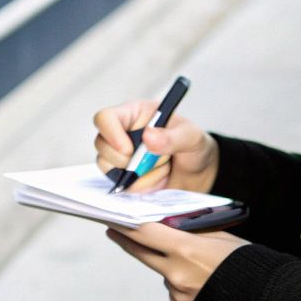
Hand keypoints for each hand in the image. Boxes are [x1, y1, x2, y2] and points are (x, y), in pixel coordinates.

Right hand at [92, 100, 218, 193]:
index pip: (106, 118)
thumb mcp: (192, 137)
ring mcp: (120, 156)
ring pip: (107, 166)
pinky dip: (141, 186)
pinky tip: (157, 179)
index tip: (129, 149)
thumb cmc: (194, 146)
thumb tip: (149, 136)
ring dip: (138, 173)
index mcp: (134, 115)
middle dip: (126, 159)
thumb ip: (173, 137)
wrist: (199, 174)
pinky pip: (120, 184)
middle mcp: (122, 134)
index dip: (111, 133)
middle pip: (101, 144)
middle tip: (150, 161)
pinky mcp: (123, 176)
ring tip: (161, 168)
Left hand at [106, 222, 246, 300]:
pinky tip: (201, 280)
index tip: (112, 219)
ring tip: (197, 263)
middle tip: (115, 231)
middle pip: (141, 253)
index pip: (144, 233)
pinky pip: (173, 288)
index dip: (125, 226)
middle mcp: (176, 273)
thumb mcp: (218, 236)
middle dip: (127, 241)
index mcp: (185, 250)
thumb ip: (190, 230)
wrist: (264, 300)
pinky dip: (179, 280)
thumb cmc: (245, 262)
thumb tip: (167, 224)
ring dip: (167, 263)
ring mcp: (178, 293)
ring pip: (161, 271)